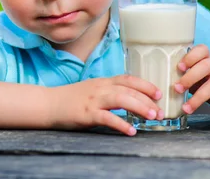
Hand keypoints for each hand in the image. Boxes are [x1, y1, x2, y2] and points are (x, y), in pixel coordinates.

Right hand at [48, 75, 163, 135]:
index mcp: (103, 82)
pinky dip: (121, 124)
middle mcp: (100, 88)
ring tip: (153, 117)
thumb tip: (130, 99)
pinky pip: (107, 118)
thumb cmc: (71, 99)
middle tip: (160, 111)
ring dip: (140, 107)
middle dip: (147, 99)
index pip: (128, 79)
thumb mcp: (92, 89)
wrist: (49, 104)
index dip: (145, 85)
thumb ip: (109, 92)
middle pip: (129, 89)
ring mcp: (93, 100)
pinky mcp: (86, 113)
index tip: (158, 93)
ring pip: (121, 99)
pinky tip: (131, 131)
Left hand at [174, 44, 209, 115]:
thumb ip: (184, 77)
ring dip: (199, 98)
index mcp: (206, 59)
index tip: (179, 67)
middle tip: (176, 89)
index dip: (190, 57)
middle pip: (206, 65)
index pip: (202, 50)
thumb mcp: (196, 77)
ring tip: (187, 108)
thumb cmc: (207, 83)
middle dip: (190, 77)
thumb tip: (162, 83)